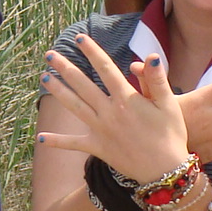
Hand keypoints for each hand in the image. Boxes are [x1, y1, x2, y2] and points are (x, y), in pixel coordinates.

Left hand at [36, 35, 191, 184]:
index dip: (91, 51)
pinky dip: (57, 141)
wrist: (165, 171)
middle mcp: (109, 112)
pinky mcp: (98, 148)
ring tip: (44, 77)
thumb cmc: (171, 135)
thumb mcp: (168, 105)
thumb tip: (150, 55)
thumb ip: (157, 79)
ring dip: (58, 91)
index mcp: (126, 99)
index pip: (105, 68)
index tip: (79, 38)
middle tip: (49, 54)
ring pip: (74, 106)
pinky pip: (74, 143)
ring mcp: (100, 130)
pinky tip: (40, 138)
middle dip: (65, 67)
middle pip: (82, 84)